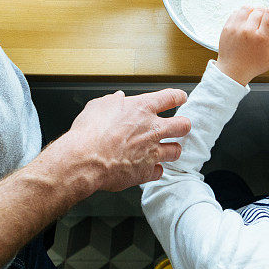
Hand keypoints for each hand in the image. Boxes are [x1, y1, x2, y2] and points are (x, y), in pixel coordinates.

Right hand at [60, 88, 190, 191]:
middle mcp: (152, 129)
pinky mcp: (146, 171)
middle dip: (183, 126)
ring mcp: (152, 151)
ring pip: (176, 150)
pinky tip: (148, 168)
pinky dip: (155, 170)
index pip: (170, 97)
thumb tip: (118, 97)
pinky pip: (159, 172)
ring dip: (172, 150)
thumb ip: (112, 101)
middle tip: (180, 127)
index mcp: (142, 108)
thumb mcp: (98, 106)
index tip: (181, 97)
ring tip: (166, 150)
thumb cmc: (89, 132)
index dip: (178, 96)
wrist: (85, 159)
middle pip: (183, 125)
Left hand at [216, 5, 268, 85]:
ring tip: (257, 16)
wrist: (232, 71)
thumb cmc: (253, 66)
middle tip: (267, 17)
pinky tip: (246, 19)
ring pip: (247, 8)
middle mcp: (248, 31)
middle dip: (266, 11)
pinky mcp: (227, 27)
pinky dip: (243, 13)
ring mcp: (236, 28)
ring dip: (254, 9)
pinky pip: (237, 12)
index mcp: (261, 38)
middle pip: (260, 10)